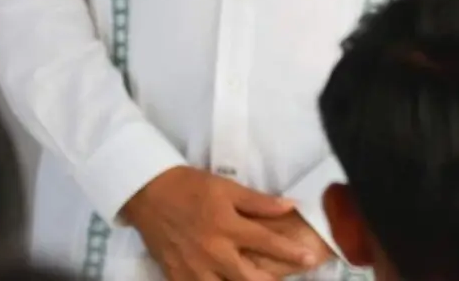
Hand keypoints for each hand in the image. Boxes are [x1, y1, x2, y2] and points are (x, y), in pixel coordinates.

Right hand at [121, 167, 324, 280]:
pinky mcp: (176, 276)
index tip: (309, 259)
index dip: (291, 252)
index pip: (266, 243)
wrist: (149, 194)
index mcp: (227, 227)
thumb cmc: (192, 187)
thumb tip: (290, 206)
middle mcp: (212, 252)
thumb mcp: (228, 188)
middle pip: (248, 277)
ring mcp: (192, 268)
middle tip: (291, 278)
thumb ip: (260, 202)